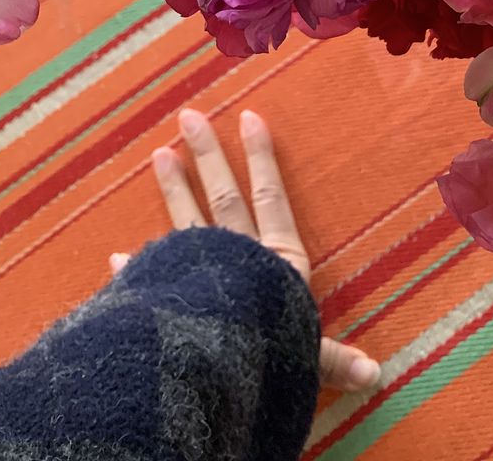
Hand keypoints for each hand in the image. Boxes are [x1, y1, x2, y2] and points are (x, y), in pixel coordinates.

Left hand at [112, 107, 380, 393]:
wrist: (209, 372)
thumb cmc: (267, 357)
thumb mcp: (308, 358)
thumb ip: (334, 361)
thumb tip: (374, 375)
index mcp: (275, 261)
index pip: (269, 197)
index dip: (261, 158)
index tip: (249, 118)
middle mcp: (236, 257)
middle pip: (223, 197)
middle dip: (208, 156)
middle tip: (189, 117)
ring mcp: (198, 272)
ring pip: (187, 220)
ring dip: (173, 188)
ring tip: (159, 153)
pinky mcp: (169, 294)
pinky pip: (151, 274)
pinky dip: (137, 265)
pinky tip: (118, 255)